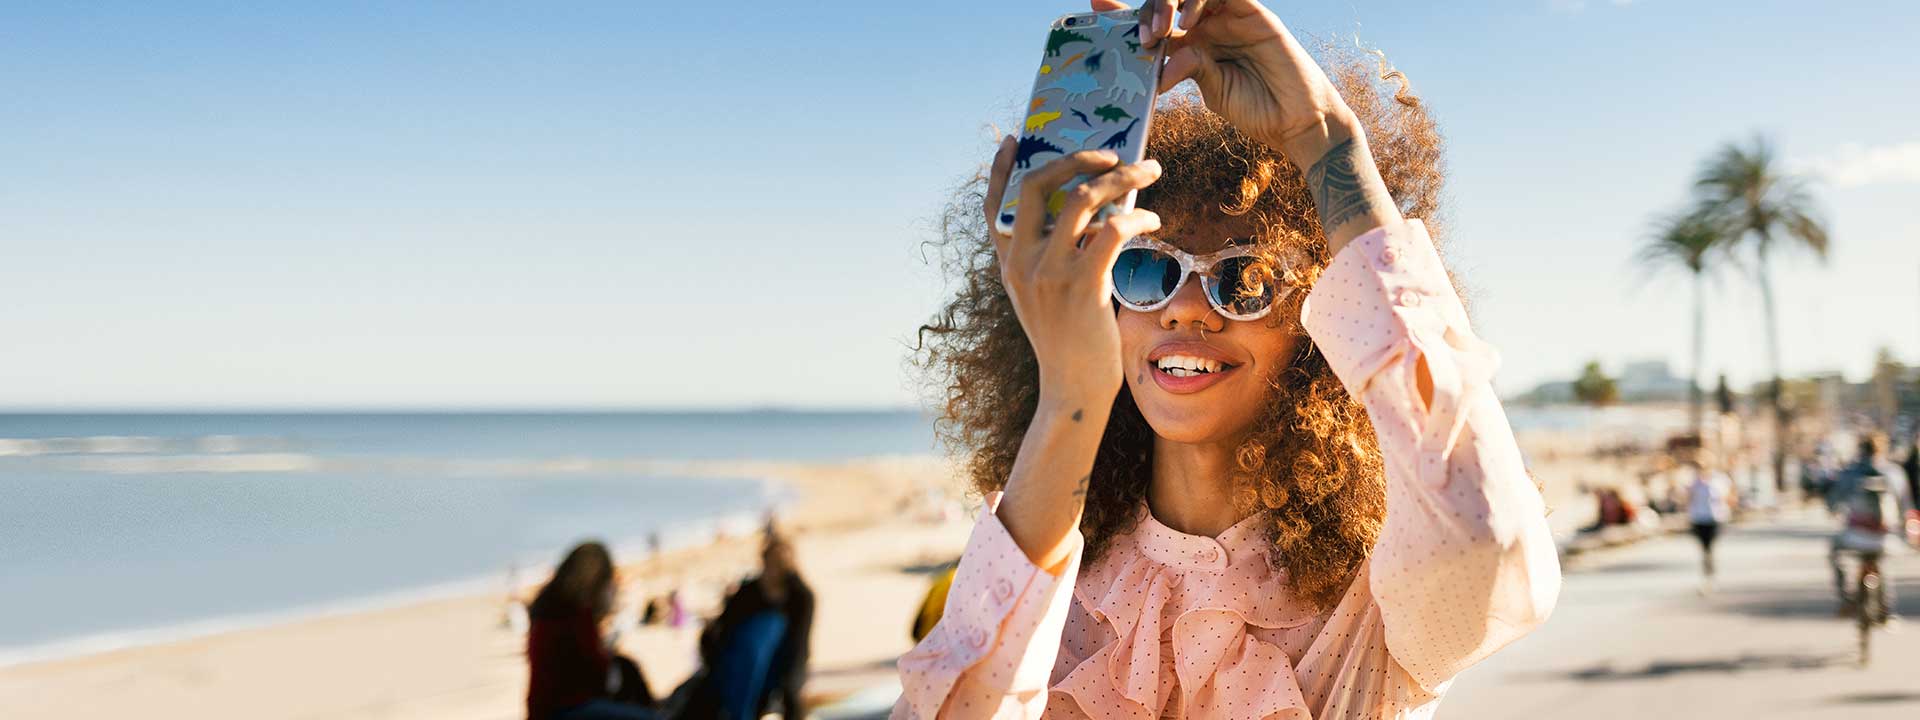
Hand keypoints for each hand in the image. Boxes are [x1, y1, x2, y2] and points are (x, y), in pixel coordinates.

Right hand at [982, 137, 1161, 403]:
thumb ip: (1055, 256)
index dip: (999, 169)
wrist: (1072, 388)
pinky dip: (1139, 217)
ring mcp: (1049, 272)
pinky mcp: (1082, 285)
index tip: (1014, 139)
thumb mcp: (1046, 295)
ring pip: (1084, 199)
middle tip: (1110, 152)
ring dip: (1123, 176)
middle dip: (1076, 157)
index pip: (994, 205)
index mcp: (1008, 262)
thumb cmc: (1069, 342)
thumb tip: (1094, 214)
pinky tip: (1153, 221)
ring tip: (1149, 171)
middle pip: (1038, 185)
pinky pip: (1113, 230)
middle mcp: (1021, 262)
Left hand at [1092, 0, 1352, 168]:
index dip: (1124, 9)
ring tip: (1162, 33)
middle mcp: (1206, 23)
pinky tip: (1189, 24)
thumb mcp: (1212, 91)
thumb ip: (1187, 68)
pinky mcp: (1252, 11)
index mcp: (1191, 42)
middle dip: (1148, 9)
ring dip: (1168, 4)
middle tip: (1144, 37)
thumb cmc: (1256, 109)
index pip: (1153, 18)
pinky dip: (1198, 0)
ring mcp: (1228, 14)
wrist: (1297, 120)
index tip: (1094, 5)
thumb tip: (1158, 63)